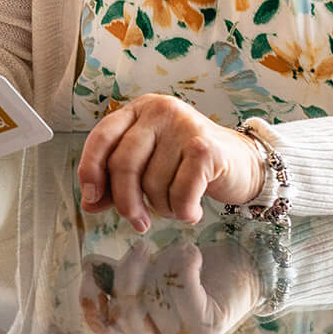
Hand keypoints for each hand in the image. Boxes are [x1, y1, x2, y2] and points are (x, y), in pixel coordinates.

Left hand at [78, 94, 264, 231]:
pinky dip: (183, 210)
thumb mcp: (149, 168)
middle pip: (124, 164)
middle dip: (126, 202)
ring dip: (162, 207)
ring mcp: (184, 126)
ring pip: (153, 182)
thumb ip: (117, 182)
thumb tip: (89, 204)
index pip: (102, 137)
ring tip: (177, 205)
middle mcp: (160, 111)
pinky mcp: (207, 147)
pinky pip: (180, 191)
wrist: (244, 164)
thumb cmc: (189, 165)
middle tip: (138, 222)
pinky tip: (192, 211)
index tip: (91, 197)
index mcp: (139, 110)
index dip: (91, 169)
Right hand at [78, 234, 261, 333]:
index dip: (90, 298)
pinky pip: (182, 291)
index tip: (92, 266)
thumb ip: (120, 276)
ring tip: (175, 248)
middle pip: (124, 312)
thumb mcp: (152, 274)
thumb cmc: (195, 272)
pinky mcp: (204, 331)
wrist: (247, 272)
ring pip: (151, 301)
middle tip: (143, 246)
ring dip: (162, 266)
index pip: (103, 326)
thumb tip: (92, 266)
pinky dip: (184, 264)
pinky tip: (192, 252)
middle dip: (130, 272)